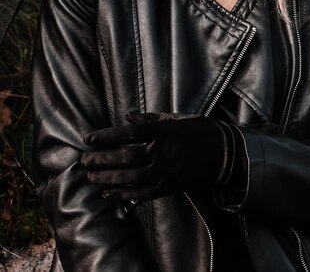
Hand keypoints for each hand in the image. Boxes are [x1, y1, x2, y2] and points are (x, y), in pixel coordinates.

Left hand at [81, 113, 234, 200]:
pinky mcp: (169, 186)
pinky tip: (109, 193)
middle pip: (124, 157)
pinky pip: (142, 193)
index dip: (106, 136)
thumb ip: (150, 119)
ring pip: (130, 178)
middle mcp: (161, 151)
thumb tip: (128, 117)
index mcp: (162, 131)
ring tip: (91, 177)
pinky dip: (123, 194)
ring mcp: (165, 171)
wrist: (224, 153)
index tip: (89, 138)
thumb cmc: (199, 131)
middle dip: (101, 160)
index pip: (127, 133)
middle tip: (83, 161)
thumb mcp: (175, 119)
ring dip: (107, 178)